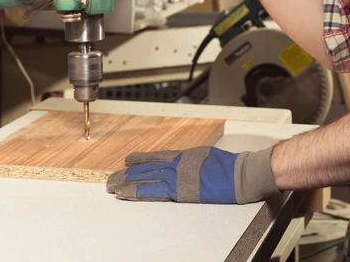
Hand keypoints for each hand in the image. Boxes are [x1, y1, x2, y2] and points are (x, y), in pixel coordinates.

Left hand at [106, 145, 278, 203]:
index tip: (127, 161)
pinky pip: (153, 192)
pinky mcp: (180, 192)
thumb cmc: (227, 167)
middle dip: (127, 174)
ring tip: (112, 187)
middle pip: (147, 168)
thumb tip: (181, 164)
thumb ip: (190, 160)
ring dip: (127, 183)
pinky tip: (126, 194)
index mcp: (184, 155)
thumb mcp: (205, 156)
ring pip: (146, 179)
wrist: (239, 175)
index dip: (140, 159)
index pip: (156, 157)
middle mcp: (177, 164)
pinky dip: (138, 192)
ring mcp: (178, 177)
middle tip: (111, 178)